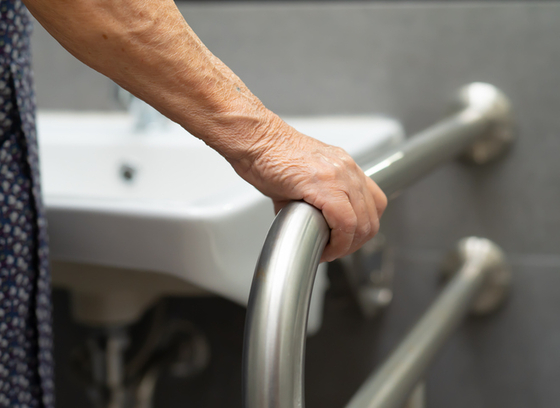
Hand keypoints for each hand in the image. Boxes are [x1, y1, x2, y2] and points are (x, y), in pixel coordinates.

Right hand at [230, 115, 387, 262]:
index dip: (362, 229)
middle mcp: (347, 169)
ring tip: (327, 250)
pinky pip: (345, 223)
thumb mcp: (301, 178)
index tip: (344, 241)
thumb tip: (308, 225)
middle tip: (334, 250)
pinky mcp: (324, 184)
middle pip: (372, 218)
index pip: (374, 203)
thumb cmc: (269, 156)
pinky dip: (338, 243)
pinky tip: (322, 247)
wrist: (255, 141)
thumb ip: (313, 200)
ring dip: (346, 246)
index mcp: (345, 167)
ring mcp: (339, 175)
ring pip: (362, 223)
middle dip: (354, 243)